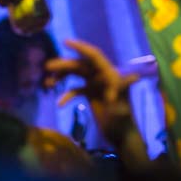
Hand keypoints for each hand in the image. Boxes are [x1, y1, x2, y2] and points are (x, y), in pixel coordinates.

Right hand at [45, 38, 142, 160]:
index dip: (81, 48)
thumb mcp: (122, 107)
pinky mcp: (91, 94)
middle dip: (64, 65)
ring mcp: (95, 85)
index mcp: (110, 74)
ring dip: (62, 76)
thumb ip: (123, 93)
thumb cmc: (123, 123)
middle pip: (80, 65)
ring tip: (49, 83)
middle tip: (47, 67)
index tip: (65, 42)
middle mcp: (102, 76)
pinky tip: (59, 103)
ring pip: (76, 74)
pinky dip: (67, 94)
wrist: (121, 138)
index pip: (95, 56)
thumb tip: (133, 77)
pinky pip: (75, 89)